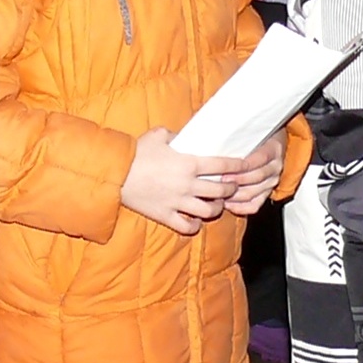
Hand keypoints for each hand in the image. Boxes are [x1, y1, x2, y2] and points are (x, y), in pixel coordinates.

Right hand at [122, 127, 237, 233]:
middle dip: (231, 188)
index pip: (223, 166)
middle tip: (232, 185)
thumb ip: (176, 136)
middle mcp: (188, 185)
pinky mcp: (166, 215)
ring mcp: (178, 203)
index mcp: (189, 163)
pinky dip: (196, 225)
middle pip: (221, 190)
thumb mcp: (158, 135)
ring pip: (209, 211)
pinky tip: (196, 220)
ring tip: (217, 203)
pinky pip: (188, 227)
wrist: (116, 174)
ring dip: (217, 207)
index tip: (247, 166)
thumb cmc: (136, 152)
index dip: (239, 166)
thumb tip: (184, 137)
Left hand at [218, 134, 287, 215]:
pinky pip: (255, 205)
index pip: (260, 158)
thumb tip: (218, 140)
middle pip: (257, 177)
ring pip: (255, 193)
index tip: (225, 170)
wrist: (270, 142)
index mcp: (273, 149)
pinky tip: (229, 205)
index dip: (242, 166)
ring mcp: (272, 181)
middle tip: (220, 183)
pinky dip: (241, 208)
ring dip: (236, 196)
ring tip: (220, 194)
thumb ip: (239, 137)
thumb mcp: (252, 132)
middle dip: (237, 182)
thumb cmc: (256, 137)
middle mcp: (275, 166)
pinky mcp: (268, 193)